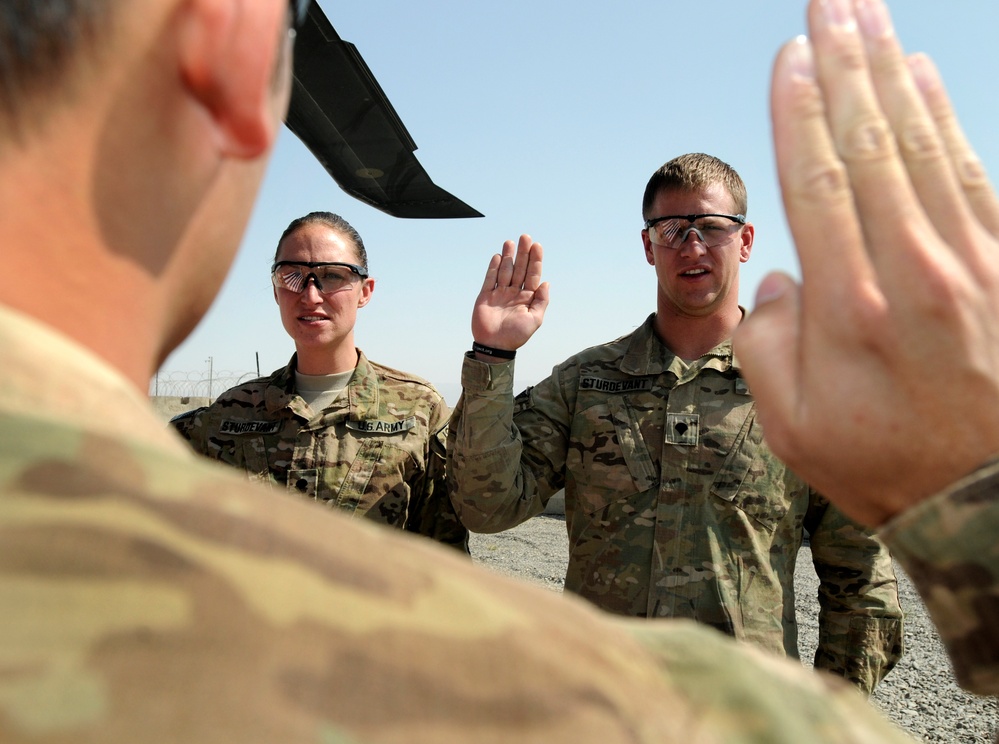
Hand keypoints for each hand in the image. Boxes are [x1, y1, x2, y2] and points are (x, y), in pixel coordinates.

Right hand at [471, 234, 549, 360]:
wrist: (494, 346)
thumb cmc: (516, 335)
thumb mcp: (535, 320)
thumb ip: (541, 301)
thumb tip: (546, 283)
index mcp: (527, 298)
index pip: (532, 275)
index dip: (535, 260)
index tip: (537, 246)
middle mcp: (514, 293)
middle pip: (520, 268)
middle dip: (523, 253)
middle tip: (525, 237)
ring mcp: (499, 293)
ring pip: (505, 270)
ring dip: (509, 256)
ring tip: (511, 242)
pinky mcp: (486, 296)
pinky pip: (490, 279)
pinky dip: (493, 267)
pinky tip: (498, 256)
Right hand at [733, 0, 998, 524]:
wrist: (994, 505)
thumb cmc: (884, 465)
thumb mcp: (792, 428)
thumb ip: (764, 346)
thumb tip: (775, 277)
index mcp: (850, 311)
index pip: (818, 185)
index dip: (801, 114)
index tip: (791, 55)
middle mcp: (915, 273)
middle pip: (872, 146)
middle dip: (847, 64)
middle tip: (829, 1)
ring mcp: (975, 265)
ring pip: (925, 147)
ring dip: (893, 74)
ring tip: (869, 15)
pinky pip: (975, 175)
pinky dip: (947, 119)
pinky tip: (927, 77)